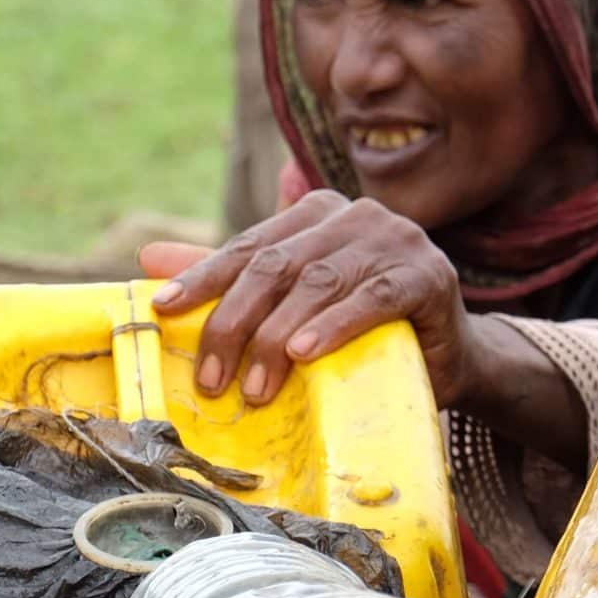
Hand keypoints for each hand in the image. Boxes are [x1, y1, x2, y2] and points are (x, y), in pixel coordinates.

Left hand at [143, 190, 484, 409]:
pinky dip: (335, 324)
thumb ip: (233, 279)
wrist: (448, 356)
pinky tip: (305, 351)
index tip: (164, 309)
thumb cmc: (362, 331)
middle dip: (236, 322)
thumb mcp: (293, 305)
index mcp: (320, 212)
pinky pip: (374, 296)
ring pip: (320, 281)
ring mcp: (398, 240)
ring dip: (278, 336)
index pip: (251, 244)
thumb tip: (150, 257)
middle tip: (211, 381)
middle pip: (280, 264)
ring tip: (253, 386)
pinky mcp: (429, 274)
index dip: (205, 277)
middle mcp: (359, 215)